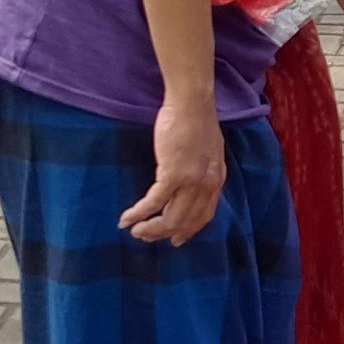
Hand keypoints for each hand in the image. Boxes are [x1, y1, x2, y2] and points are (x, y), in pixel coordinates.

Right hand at [124, 93, 228, 244]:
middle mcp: (206, 186)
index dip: (188, 230)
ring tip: (135, 232)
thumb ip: (202, 170)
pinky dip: (139, 214)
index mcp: (216, 180)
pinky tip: (127, 219)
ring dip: (150, 229)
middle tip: (146, 237)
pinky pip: (153, 203)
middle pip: (185, 222)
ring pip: (170, 219)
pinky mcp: (173, 175)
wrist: (192, 103)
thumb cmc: (196, 120)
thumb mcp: (208, 151)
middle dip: (163, 234)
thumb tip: (190, 182)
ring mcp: (191, 182)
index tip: (176, 240)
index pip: (204, 216)